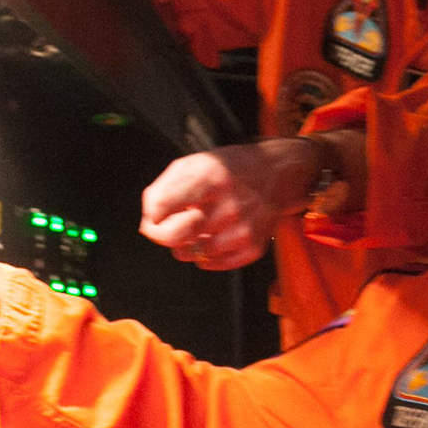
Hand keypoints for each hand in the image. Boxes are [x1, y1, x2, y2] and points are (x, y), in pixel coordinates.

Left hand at [138, 139, 324, 269]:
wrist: (279, 174)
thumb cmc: (230, 169)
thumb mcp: (194, 164)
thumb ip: (164, 188)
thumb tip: (148, 220)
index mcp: (210, 177)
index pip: (162, 207)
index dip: (152, 216)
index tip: (155, 216)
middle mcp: (228, 204)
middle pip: (174, 237)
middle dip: (164, 235)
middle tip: (169, 227)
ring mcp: (243, 228)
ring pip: (193, 254)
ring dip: (187, 246)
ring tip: (197, 229)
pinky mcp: (254, 246)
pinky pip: (214, 264)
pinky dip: (206, 256)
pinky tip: (213, 238)